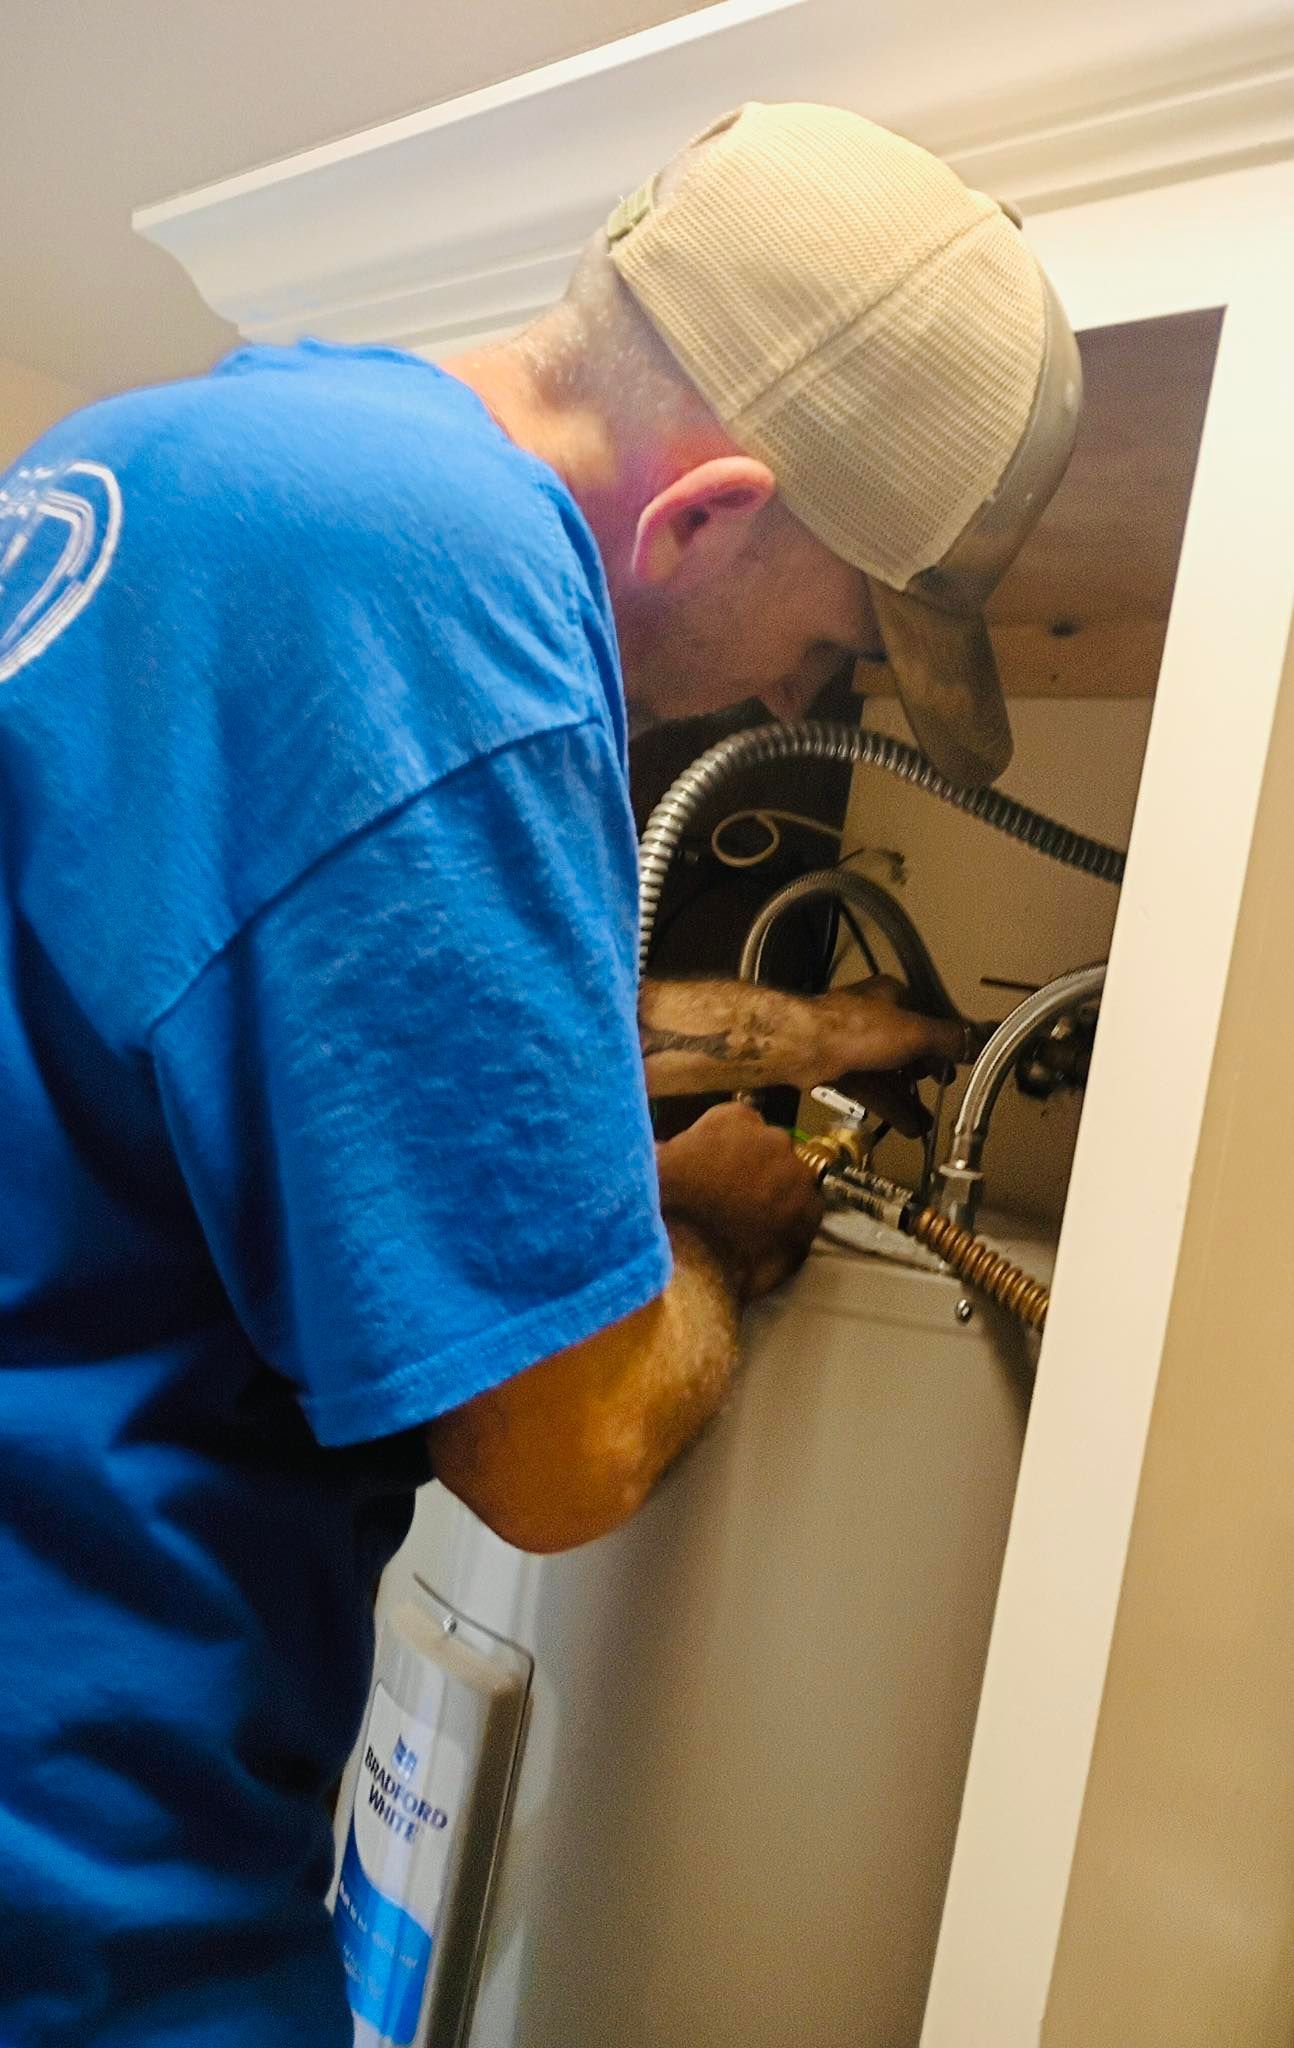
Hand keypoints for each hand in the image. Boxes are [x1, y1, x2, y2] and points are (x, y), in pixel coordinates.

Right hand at [656, 1102, 824, 1302]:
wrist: (686, 1254)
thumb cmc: (665, 1202)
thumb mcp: (660, 1160)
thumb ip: (678, 1148)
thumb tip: (673, 1152)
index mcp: (736, 1117)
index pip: (741, 1126)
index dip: (729, 1152)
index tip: (716, 1173)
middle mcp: (774, 1139)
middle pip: (770, 1152)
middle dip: (757, 1171)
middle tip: (734, 1201)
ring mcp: (798, 1176)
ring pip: (791, 1183)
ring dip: (778, 1198)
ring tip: (751, 1226)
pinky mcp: (811, 1213)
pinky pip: (805, 1216)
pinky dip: (790, 1226)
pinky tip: (766, 1243)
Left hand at [812, 977, 969, 1137]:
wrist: (803, 1045)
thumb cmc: (861, 1029)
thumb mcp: (915, 1032)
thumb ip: (949, 1038)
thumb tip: (980, 1042)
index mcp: (891, 995)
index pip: (927, 1018)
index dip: (944, 1042)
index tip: (958, 1064)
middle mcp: (873, 1016)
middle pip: (908, 1048)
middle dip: (925, 1073)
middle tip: (942, 1089)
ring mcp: (853, 1044)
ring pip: (889, 1072)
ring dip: (909, 1097)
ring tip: (929, 1125)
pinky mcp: (839, 1068)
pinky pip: (872, 1088)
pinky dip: (891, 1106)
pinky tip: (910, 1128)